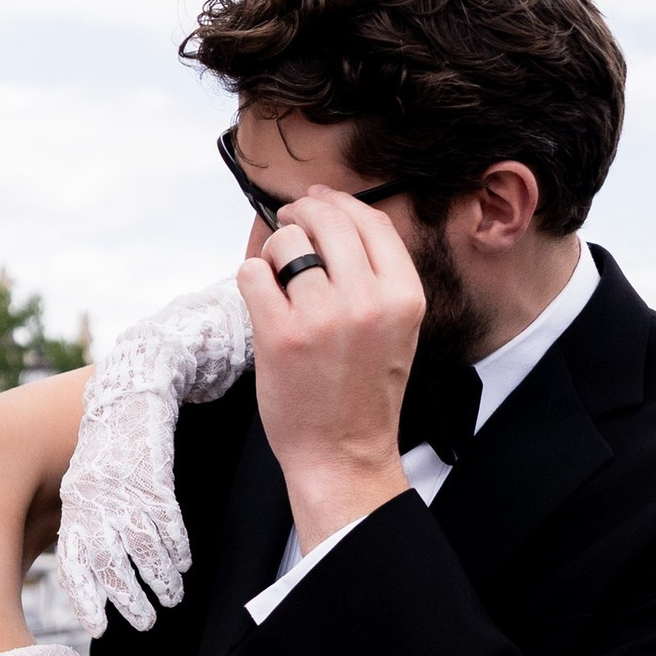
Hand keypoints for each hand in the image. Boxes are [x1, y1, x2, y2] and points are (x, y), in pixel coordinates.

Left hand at [236, 191, 420, 550]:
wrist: (343, 454)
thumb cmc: (362, 393)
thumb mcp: (394, 328)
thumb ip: (373, 273)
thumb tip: (321, 210)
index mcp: (404, 296)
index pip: (371, 221)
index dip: (339, 202)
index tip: (318, 201)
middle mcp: (369, 301)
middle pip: (327, 219)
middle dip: (300, 215)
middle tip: (287, 225)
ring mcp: (324, 317)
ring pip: (287, 242)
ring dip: (274, 251)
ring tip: (276, 277)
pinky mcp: (281, 334)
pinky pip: (253, 273)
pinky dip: (252, 280)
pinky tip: (262, 300)